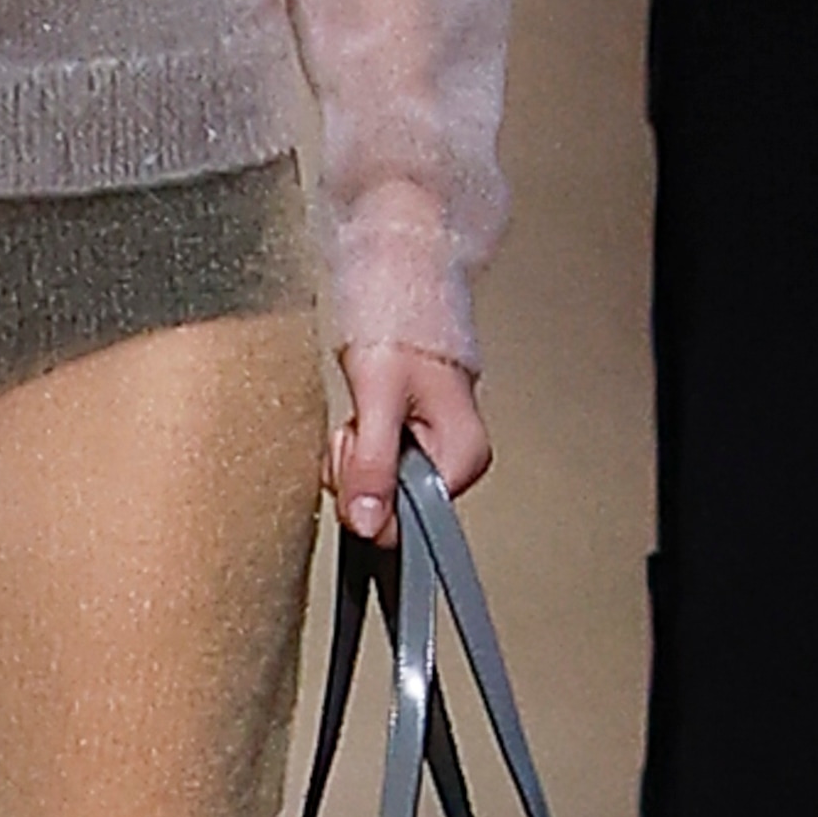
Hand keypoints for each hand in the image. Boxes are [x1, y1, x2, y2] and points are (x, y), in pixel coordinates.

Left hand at [329, 343, 489, 538]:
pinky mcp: (413, 447)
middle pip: (388, 507)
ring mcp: (435, 455)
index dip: (370, 495)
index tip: (360, 449)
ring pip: (375, 489)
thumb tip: (367, 524)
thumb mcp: (379, 398)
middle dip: (358, 471)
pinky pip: (374, 469)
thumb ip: (373, 465)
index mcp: (464, 457)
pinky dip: (357, 448)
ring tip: (364, 414)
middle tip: (360, 425)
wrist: (399, 291)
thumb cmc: (402, 328)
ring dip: (353, 457)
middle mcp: (457, 462)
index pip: (407, 522)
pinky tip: (363, 419)